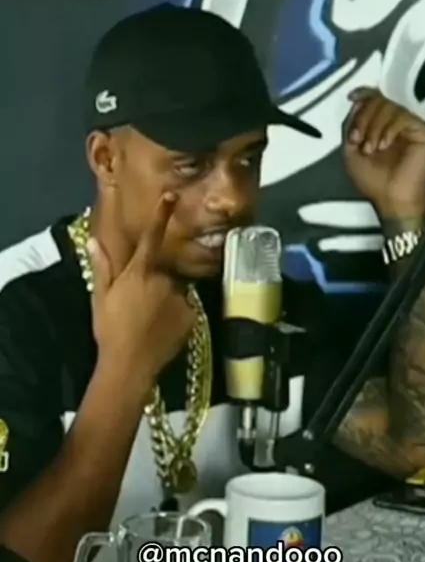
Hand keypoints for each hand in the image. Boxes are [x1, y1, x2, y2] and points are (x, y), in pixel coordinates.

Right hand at [88, 194, 194, 387]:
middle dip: (157, 282)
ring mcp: (181, 298)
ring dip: (168, 299)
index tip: (171, 195)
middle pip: (166, 271)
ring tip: (152, 321)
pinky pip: (187, 308)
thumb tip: (94, 240)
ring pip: (177, 290)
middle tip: (141, 306)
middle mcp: (164, 280)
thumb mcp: (101, 298)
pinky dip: (179, 315)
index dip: (161, 215)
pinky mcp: (192, 316)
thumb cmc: (111, 330)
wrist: (130, 365)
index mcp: (140, 273)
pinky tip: (164, 329)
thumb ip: (102, 268)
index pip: (151, 238)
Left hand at [344, 88, 424, 217]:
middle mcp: (395, 122)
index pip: (374, 100)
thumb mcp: (351, 152)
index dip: (364, 95)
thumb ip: (352, 127)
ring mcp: (410, 126)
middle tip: (358, 139)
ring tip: (371, 148)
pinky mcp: (423, 132)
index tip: (352, 97)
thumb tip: (356, 103)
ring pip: (390, 107)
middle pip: (379, 101)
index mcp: (380, 125)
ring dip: (374, 126)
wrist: (392, 199)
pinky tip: (384, 145)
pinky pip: (403, 117)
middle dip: (364, 118)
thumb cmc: (373, 181)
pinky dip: (389, 129)